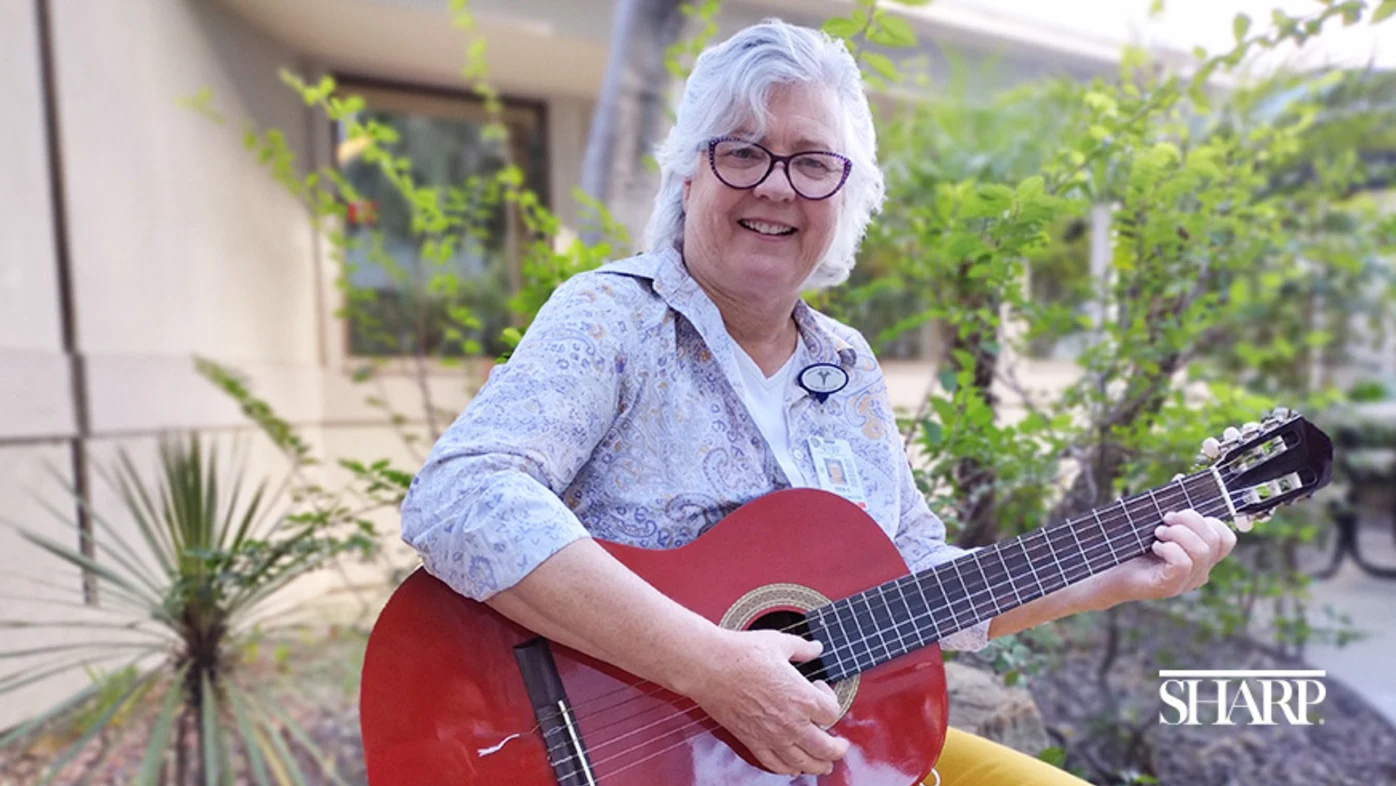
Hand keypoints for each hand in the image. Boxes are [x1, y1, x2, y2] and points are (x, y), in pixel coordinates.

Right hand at [681, 628, 848, 775]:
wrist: (709, 666)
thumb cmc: (742, 653)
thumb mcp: (780, 643)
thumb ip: (803, 648)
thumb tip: (815, 648)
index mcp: (803, 697)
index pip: (833, 713)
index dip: (832, 701)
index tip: (820, 689)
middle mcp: (791, 722)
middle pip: (826, 748)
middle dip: (837, 747)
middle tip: (839, 743)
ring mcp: (772, 736)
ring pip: (804, 763)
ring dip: (818, 765)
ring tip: (825, 763)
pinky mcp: (752, 742)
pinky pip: (776, 765)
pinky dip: (788, 769)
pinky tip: (793, 766)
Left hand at [1089, 509, 1237, 606]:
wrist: (1107, 572)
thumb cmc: (1131, 546)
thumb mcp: (1154, 522)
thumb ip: (1169, 504)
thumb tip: (1180, 479)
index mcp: (1201, 557)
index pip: (1226, 539)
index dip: (1209, 521)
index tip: (1181, 515)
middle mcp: (1200, 572)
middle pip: (1215, 541)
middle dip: (1190, 521)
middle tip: (1165, 520)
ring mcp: (1186, 582)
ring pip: (1202, 551)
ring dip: (1178, 534)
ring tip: (1157, 533)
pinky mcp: (1170, 587)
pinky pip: (1183, 563)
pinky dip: (1169, 548)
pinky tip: (1155, 547)